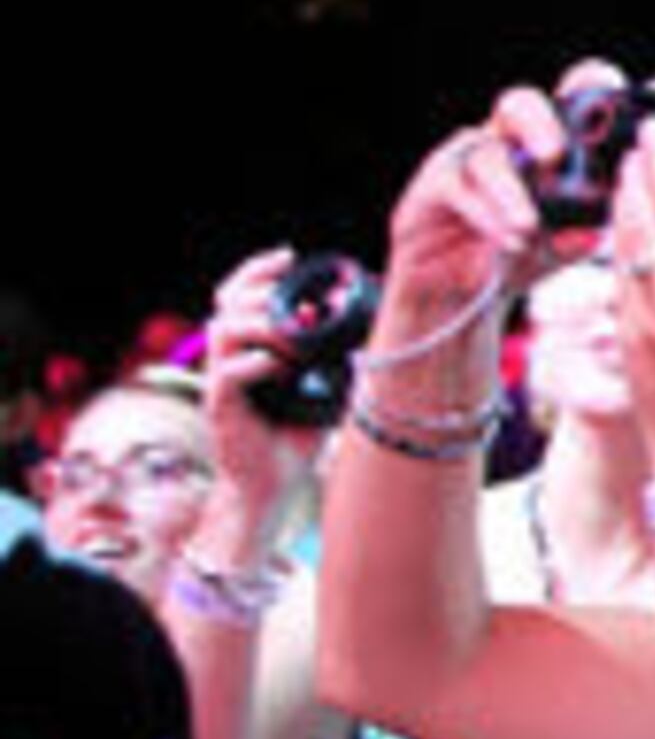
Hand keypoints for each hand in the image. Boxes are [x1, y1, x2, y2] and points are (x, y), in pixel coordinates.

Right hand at [192, 245, 326, 540]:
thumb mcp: (323, 383)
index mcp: (248, 346)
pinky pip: (228, 374)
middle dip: (258, 288)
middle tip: (289, 293)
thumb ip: (332, 351)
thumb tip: (350, 317)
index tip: (288, 255)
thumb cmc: (296, 433)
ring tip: (295, 336)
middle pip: (225, 302)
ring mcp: (221, 381)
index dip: (257, 269)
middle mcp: (229, 358)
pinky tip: (284, 366)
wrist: (272, 484)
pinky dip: (258, 363)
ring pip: (223, 330)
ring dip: (263, 324)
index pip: (238, 293)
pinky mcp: (221, 407)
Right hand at [370, 73, 590, 368]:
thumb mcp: (560, 249)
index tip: (615, 105)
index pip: (568, 102)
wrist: (458, 299)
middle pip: (519, 103)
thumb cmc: (517, 258)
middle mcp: (504, 143)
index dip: (590, 89)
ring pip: (487, 154)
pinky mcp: (431, 188)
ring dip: (511, 191)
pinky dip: (483, 213)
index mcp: (545, 146)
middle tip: (555, 155)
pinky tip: (506, 239)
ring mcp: (464, 161)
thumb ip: (580, 236)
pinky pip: (453, 186)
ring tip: (529, 228)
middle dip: (540, 122)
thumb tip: (595, 233)